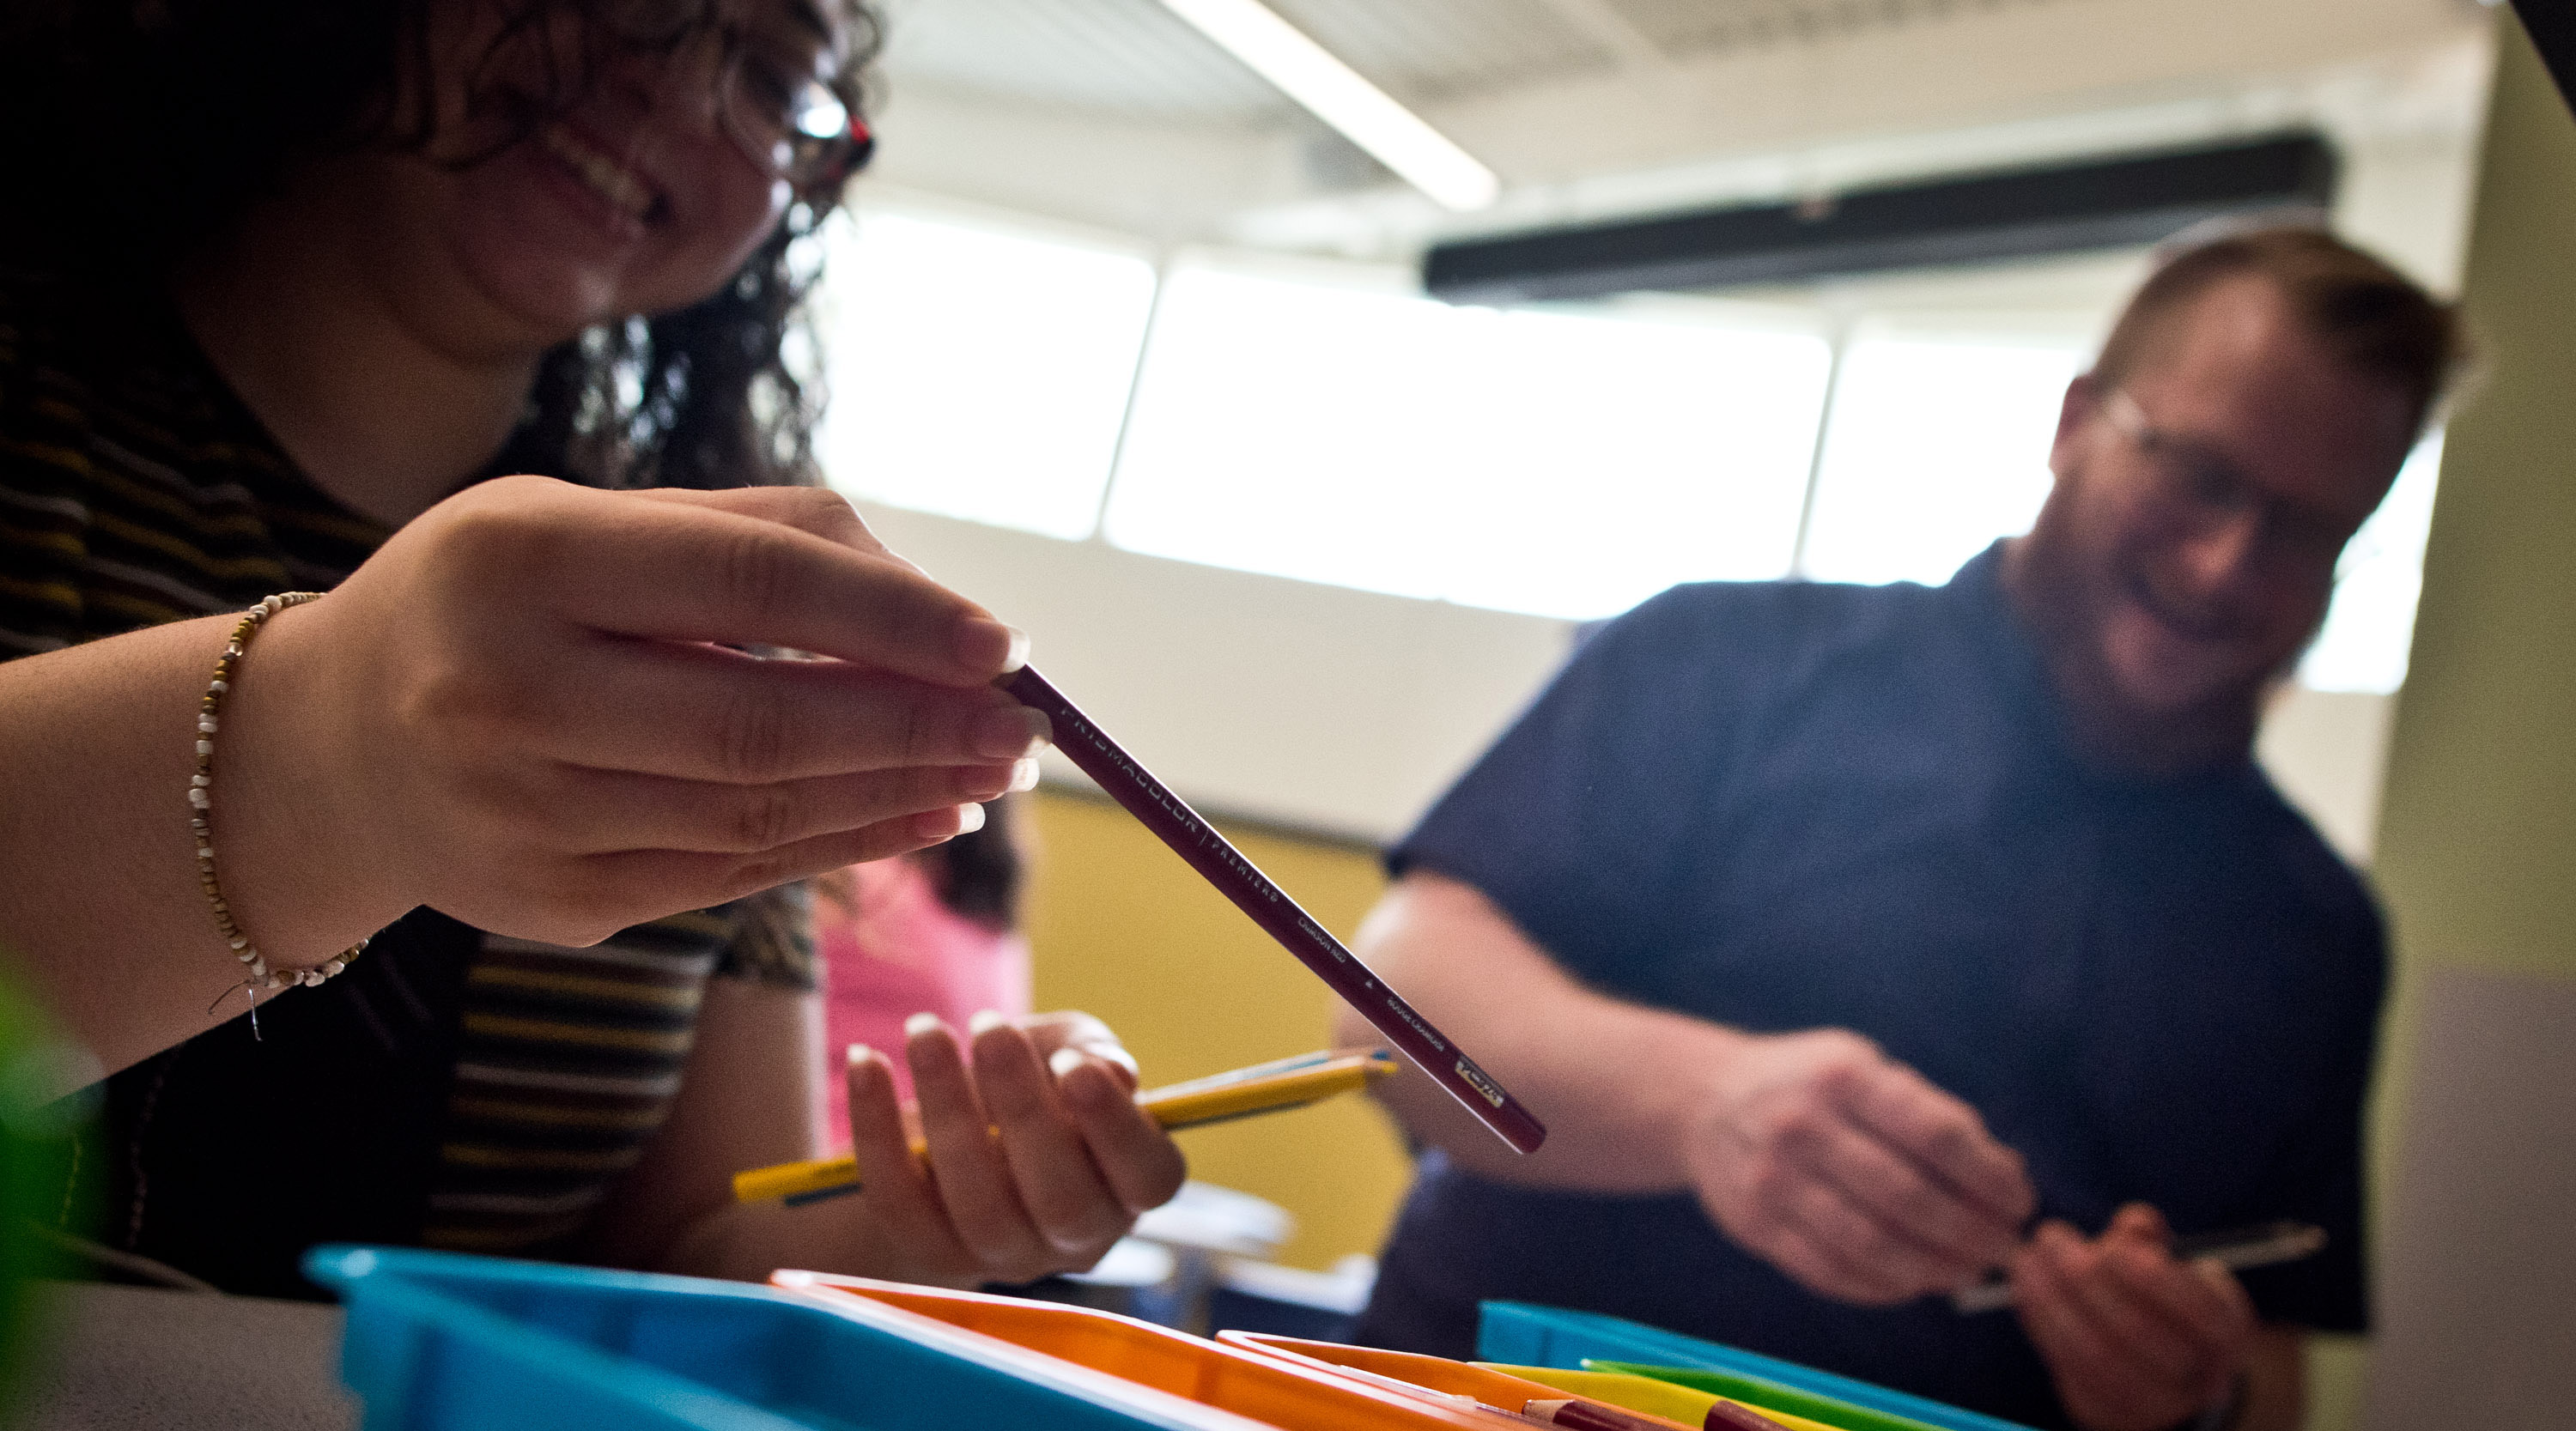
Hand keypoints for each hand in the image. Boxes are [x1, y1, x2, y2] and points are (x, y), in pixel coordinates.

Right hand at [238, 476, 1044, 950]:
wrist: (331, 742)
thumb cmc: (500, 597)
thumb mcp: (594, 523)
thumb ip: (763, 540)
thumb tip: (942, 610)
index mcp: (523, 560)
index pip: (749, 586)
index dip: (893, 620)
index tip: (1003, 645)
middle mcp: (507, 690)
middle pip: (764, 724)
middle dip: (922, 730)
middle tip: (1027, 729)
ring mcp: (520, 814)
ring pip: (759, 816)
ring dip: (901, 797)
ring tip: (992, 772)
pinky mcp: (549, 901)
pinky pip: (731, 877)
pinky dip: (843, 849)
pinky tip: (920, 819)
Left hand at [838, 1011, 1186, 1286]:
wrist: (965, 1126)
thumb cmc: (1040, 1080)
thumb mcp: (1074, 1051)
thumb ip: (1095, 1053)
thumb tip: (1111, 1071)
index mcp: (1129, 1189)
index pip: (1149, 1179)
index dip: (1115, 1126)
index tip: (1075, 1066)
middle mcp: (1075, 1237)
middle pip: (1060, 1197)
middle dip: (1022, 1108)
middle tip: (990, 1027)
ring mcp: (1002, 1255)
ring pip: (978, 1202)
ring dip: (947, 1108)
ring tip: (926, 1031)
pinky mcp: (931, 1251)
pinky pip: (898, 1201)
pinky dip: (875, 1129)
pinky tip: (867, 1060)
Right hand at [1681, 1028, 2034, 1304]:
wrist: (1703, 1099)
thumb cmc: (1809, 1084)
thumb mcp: (1864, 1068)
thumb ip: (1930, 1114)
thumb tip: (2005, 1174)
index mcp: (1844, 1078)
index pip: (1937, 1136)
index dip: (1990, 1177)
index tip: (2020, 1201)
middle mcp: (1804, 1126)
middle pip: (1909, 1198)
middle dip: (1973, 1232)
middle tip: (2005, 1248)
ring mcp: (1774, 1180)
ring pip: (1872, 1245)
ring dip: (1935, 1269)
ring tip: (1968, 1272)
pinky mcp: (1755, 1225)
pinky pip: (1831, 1272)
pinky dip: (1883, 1287)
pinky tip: (1913, 1282)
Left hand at [2013, 1204, 2256, 1430]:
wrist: (2167, 1368)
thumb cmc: (2166, 1299)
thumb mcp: (2173, 1264)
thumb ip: (2151, 1240)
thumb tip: (2132, 1224)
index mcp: (2226, 1333)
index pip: (2198, 1309)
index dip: (2154, 1278)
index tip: (2110, 1243)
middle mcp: (2200, 1378)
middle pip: (2139, 1332)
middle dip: (2087, 1280)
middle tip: (2051, 1237)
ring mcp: (2157, 1405)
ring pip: (2099, 1358)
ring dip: (2054, 1303)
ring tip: (2026, 1260)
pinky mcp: (2111, 1415)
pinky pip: (2071, 1374)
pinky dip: (2043, 1329)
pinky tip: (2026, 1291)